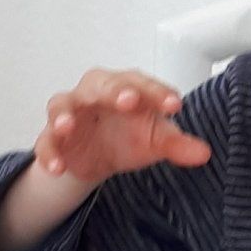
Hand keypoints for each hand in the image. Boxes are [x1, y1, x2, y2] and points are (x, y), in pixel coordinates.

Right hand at [35, 71, 209, 188]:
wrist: (100, 157)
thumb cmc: (130, 135)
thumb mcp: (156, 140)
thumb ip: (178, 145)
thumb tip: (203, 154)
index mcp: (128, 87)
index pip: (143, 83)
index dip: (158, 92)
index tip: (174, 105)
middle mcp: (97, 93)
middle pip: (101, 83)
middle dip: (114, 90)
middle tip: (128, 100)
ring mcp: (72, 112)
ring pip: (61, 103)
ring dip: (63, 114)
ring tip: (67, 127)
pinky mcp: (53, 137)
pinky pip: (46, 141)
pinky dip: (49, 153)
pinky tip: (58, 168)